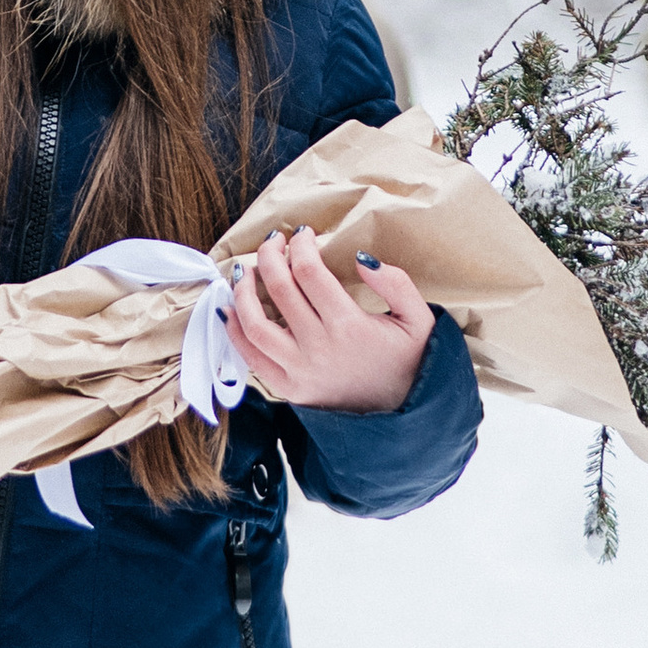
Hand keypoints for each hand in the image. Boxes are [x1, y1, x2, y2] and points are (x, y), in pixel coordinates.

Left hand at [223, 226, 432, 412]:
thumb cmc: (409, 361)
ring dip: (243, 292)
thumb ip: (396, 283)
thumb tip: (361, 258)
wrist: (402, 413)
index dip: (301, 245)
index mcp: (349, 325)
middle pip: (280, 289)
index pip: (310, 272)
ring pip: (255, 324)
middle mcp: (318, 347)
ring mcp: (299, 370)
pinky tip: (229, 310)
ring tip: (244, 271)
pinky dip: (234, 333)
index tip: (302, 234)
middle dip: (270, 256)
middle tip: (273, 242)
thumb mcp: (418, 319)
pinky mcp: (288, 388)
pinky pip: (251, 358)